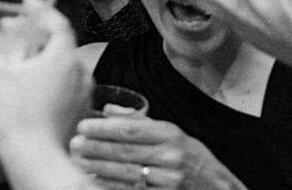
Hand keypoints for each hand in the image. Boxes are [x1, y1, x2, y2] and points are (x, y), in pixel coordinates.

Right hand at [0, 0, 85, 154]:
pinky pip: (68, 87)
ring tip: (23, 57)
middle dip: (39, 33)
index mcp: (63, 58)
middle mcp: (79, 73)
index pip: (58, 22)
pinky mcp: (77, 113)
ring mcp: (82, 95)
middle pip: (62, 43)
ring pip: (67, 66)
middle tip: (17, 30)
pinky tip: (32, 86)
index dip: (41, 10)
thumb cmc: (16, 120)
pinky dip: (53, 80)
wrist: (33, 159)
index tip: (27, 2)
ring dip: (47, 57)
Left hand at [70, 117, 245, 188]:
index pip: (132, 129)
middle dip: (97, 147)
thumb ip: (141, 122)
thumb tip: (108, 109)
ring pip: (126, 173)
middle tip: (74, 143)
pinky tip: (95, 180)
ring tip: (79, 161)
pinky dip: (111, 185)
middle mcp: (171, 156)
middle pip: (126, 151)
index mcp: (172, 135)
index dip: (104, 128)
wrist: (216, 188)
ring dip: (99, 167)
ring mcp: (168, 179)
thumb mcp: (174, 134)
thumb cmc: (193, 159)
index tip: (83, 125)